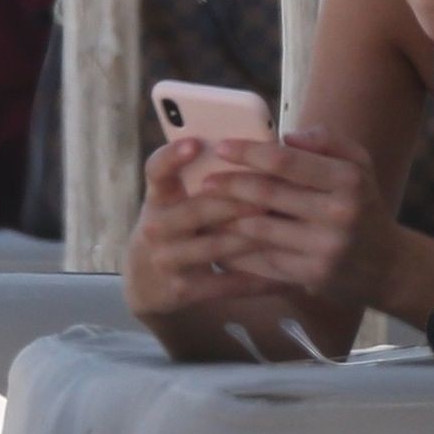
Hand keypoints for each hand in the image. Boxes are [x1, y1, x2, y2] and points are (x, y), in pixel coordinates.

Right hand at [124, 136, 285, 318]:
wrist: (148, 282)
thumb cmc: (179, 225)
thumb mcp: (178, 199)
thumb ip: (207, 173)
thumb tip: (258, 147)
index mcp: (159, 196)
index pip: (157, 169)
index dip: (172, 156)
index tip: (195, 143)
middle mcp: (156, 226)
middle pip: (196, 209)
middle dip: (235, 201)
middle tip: (269, 194)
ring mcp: (166, 260)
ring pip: (214, 245)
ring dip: (251, 237)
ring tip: (283, 228)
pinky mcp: (181, 290)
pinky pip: (225, 283)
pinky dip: (257, 279)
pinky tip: (286, 277)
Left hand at [201, 126, 398, 303]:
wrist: (387, 266)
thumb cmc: (363, 205)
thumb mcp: (359, 164)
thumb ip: (327, 140)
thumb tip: (286, 135)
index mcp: (347, 180)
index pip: (287, 162)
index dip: (250, 152)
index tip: (222, 147)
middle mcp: (338, 213)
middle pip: (268, 195)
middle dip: (230, 184)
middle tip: (204, 180)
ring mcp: (324, 248)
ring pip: (260, 230)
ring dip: (227, 218)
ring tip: (205, 208)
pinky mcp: (312, 276)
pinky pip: (264, 260)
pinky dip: (238, 249)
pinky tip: (220, 239)